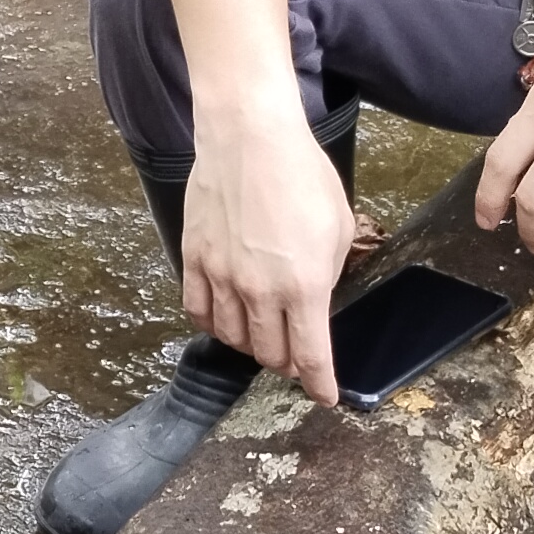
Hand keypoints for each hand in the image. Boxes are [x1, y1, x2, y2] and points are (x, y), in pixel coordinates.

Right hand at [179, 105, 359, 406]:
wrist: (250, 137)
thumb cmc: (301, 174)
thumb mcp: (338, 226)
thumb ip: (327, 273)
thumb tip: (315, 300)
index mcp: (303, 286)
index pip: (310, 356)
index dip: (319, 385)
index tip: (324, 397)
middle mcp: (259, 291)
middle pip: (270, 354)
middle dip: (287, 363)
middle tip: (295, 357)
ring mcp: (221, 277)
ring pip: (233, 338)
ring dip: (251, 345)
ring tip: (261, 336)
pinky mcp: (195, 260)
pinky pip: (198, 311)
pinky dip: (214, 324)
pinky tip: (224, 319)